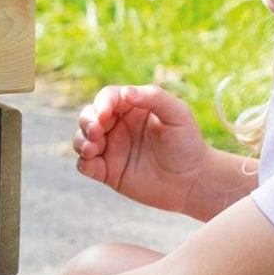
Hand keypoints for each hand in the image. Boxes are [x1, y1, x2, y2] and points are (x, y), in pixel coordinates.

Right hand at [73, 83, 209, 214]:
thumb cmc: (187, 143)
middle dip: (87, 121)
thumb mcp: (177, 114)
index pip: (107, 98)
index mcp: (132, 108)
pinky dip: (83, 162)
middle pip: (89, 116)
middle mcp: (117, 126)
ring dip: (81, 141)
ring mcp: (110, 149)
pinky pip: (85, 165)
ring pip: (82, 139)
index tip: (105, 114)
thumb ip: (153, 97)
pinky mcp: (106, 171)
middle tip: (96, 131)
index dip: (102, 103)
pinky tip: (91, 162)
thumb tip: (125, 92)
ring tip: (92, 148)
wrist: (192, 181)